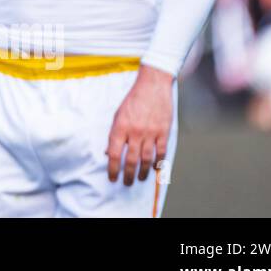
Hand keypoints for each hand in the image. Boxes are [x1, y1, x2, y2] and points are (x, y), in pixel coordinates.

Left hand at [106, 65, 173, 185]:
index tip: (112, 178)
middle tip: (126, 183)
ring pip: (146, 159)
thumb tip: (107, 153)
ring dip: (142, 172)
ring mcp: (150, 133)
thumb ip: (114, 134)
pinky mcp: (163, 132)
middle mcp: (135, 132)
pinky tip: (154, 169)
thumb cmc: (133, 100)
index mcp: (120, 127)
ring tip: (139, 179)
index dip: (112, 168)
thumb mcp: (117, 115)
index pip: (113, 153)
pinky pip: (161, 152)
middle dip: (127, 174)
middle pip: (130, 160)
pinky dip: (157, 163)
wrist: (153, 86)